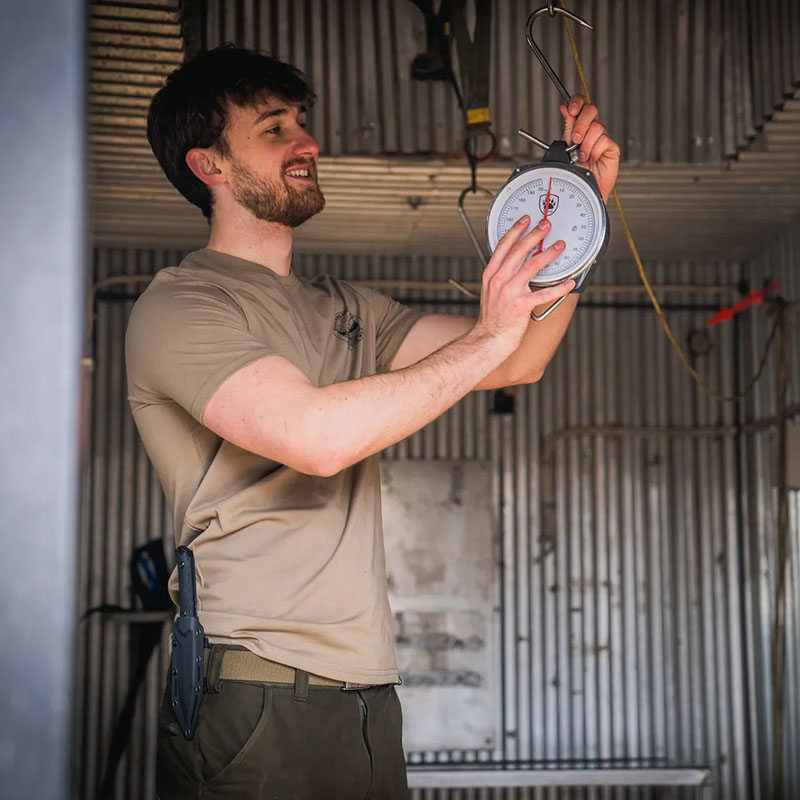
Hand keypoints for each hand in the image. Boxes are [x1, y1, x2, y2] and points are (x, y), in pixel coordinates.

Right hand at [475, 215, 574, 349]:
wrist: (489, 338)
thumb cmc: (492, 318)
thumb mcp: (490, 291)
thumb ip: (501, 275)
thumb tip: (516, 263)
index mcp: (491, 274)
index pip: (503, 246)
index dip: (515, 230)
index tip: (525, 220)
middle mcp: (500, 280)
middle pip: (519, 251)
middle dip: (534, 235)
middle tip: (546, 225)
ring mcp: (510, 292)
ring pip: (532, 266)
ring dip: (549, 253)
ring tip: (559, 245)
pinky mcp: (522, 305)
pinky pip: (545, 293)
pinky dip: (559, 288)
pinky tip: (569, 282)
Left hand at [560, 95, 619, 201]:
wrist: (582, 189)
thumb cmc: (574, 172)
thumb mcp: (566, 147)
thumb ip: (567, 127)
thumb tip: (564, 108)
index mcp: (579, 127)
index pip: (581, 105)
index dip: (577, 102)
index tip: (571, 109)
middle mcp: (591, 130)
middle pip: (591, 110)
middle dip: (581, 124)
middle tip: (575, 139)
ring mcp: (602, 138)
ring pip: (597, 127)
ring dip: (586, 144)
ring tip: (583, 157)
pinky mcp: (611, 147)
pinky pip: (604, 141)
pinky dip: (595, 151)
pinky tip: (592, 160)